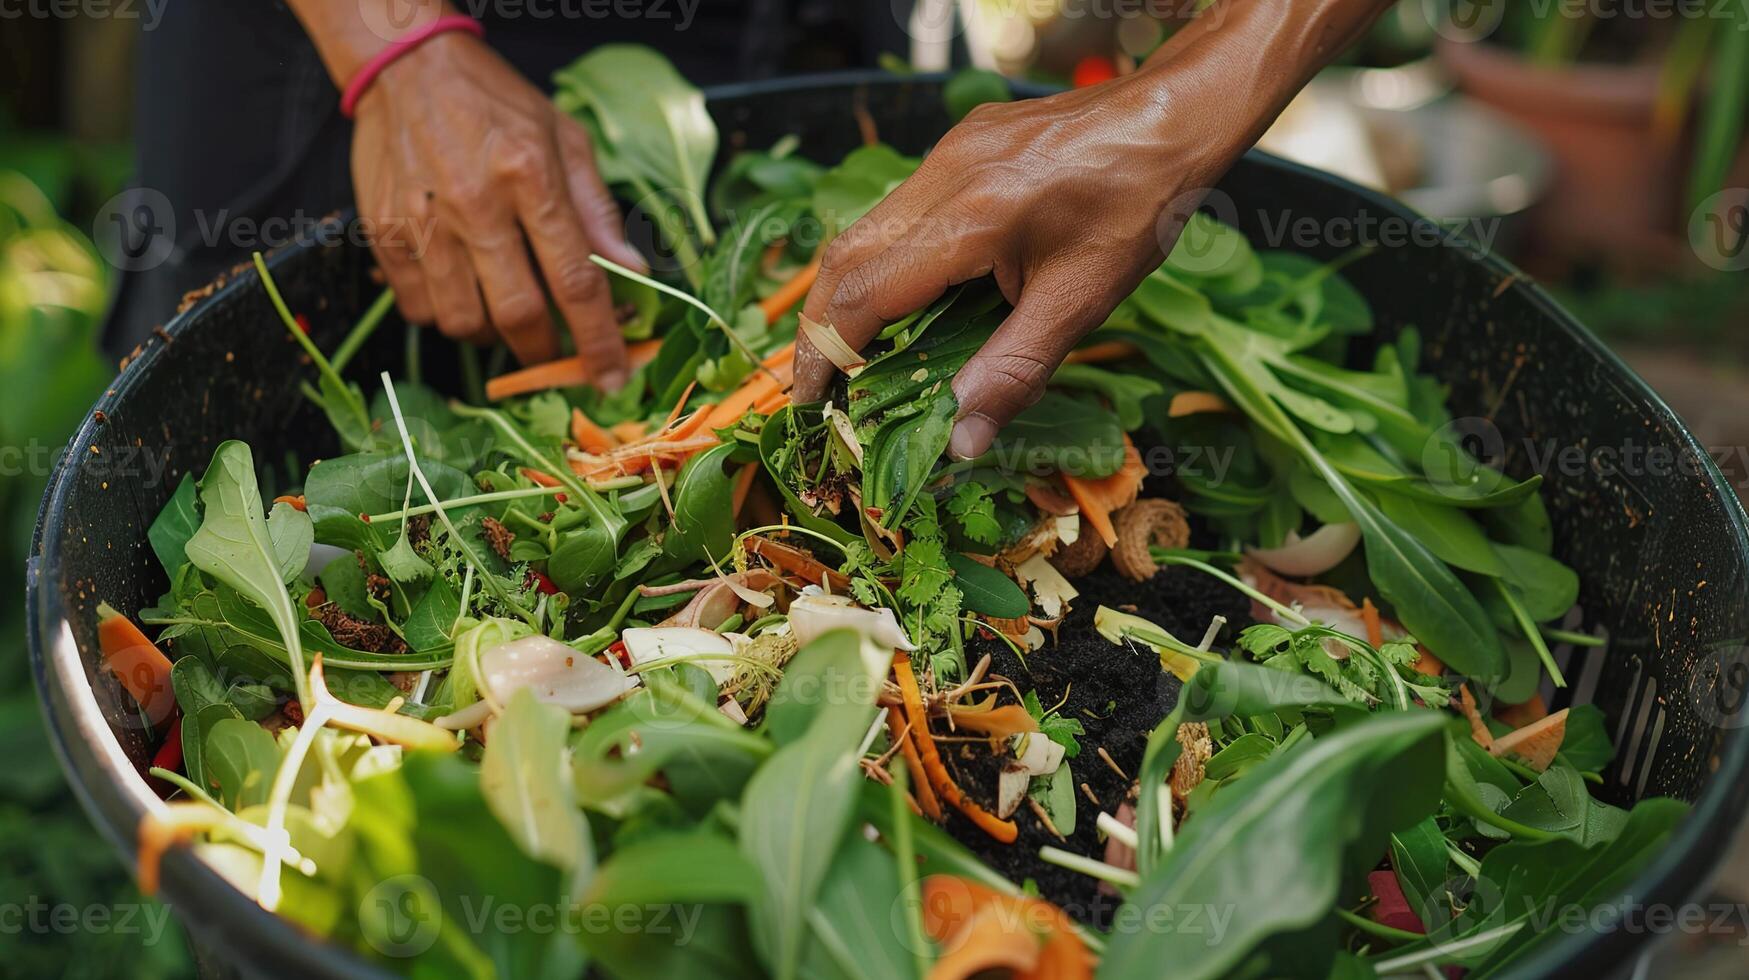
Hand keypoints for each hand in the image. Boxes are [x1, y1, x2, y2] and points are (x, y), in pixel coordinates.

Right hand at [350, 33, 645, 379]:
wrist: (408, 67)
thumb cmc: (497, 103)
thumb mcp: (565, 139)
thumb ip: (599, 211)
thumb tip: (633, 272)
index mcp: (530, 175)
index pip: (575, 279)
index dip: (598, 340)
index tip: (611, 377)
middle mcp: (475, 202)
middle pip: (518, 313)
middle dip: (544, 352)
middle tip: (555, 356)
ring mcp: (422, 221)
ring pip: (463, 321)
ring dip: (493, 336)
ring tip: (504, 312)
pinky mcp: (383, 232)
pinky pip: (418, 308)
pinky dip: (445, 316)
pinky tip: (461, 290)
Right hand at [793, 75, 1213, 458]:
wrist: (1176, 116)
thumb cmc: (1138, 209)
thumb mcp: (1080, 304)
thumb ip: (1011, 374)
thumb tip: (958, 444)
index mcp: (968, 219)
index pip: (864, 295)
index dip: (830, 356)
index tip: (816, 406)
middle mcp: (942, 177)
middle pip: (843, 259)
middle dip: (822, 329)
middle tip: (821, 389)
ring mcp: (947, 154)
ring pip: (866, 230)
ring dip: (850, 294)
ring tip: (857, 354)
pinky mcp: (960, 145)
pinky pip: (901, 208)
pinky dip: (887, 260)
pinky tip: (911, 298)